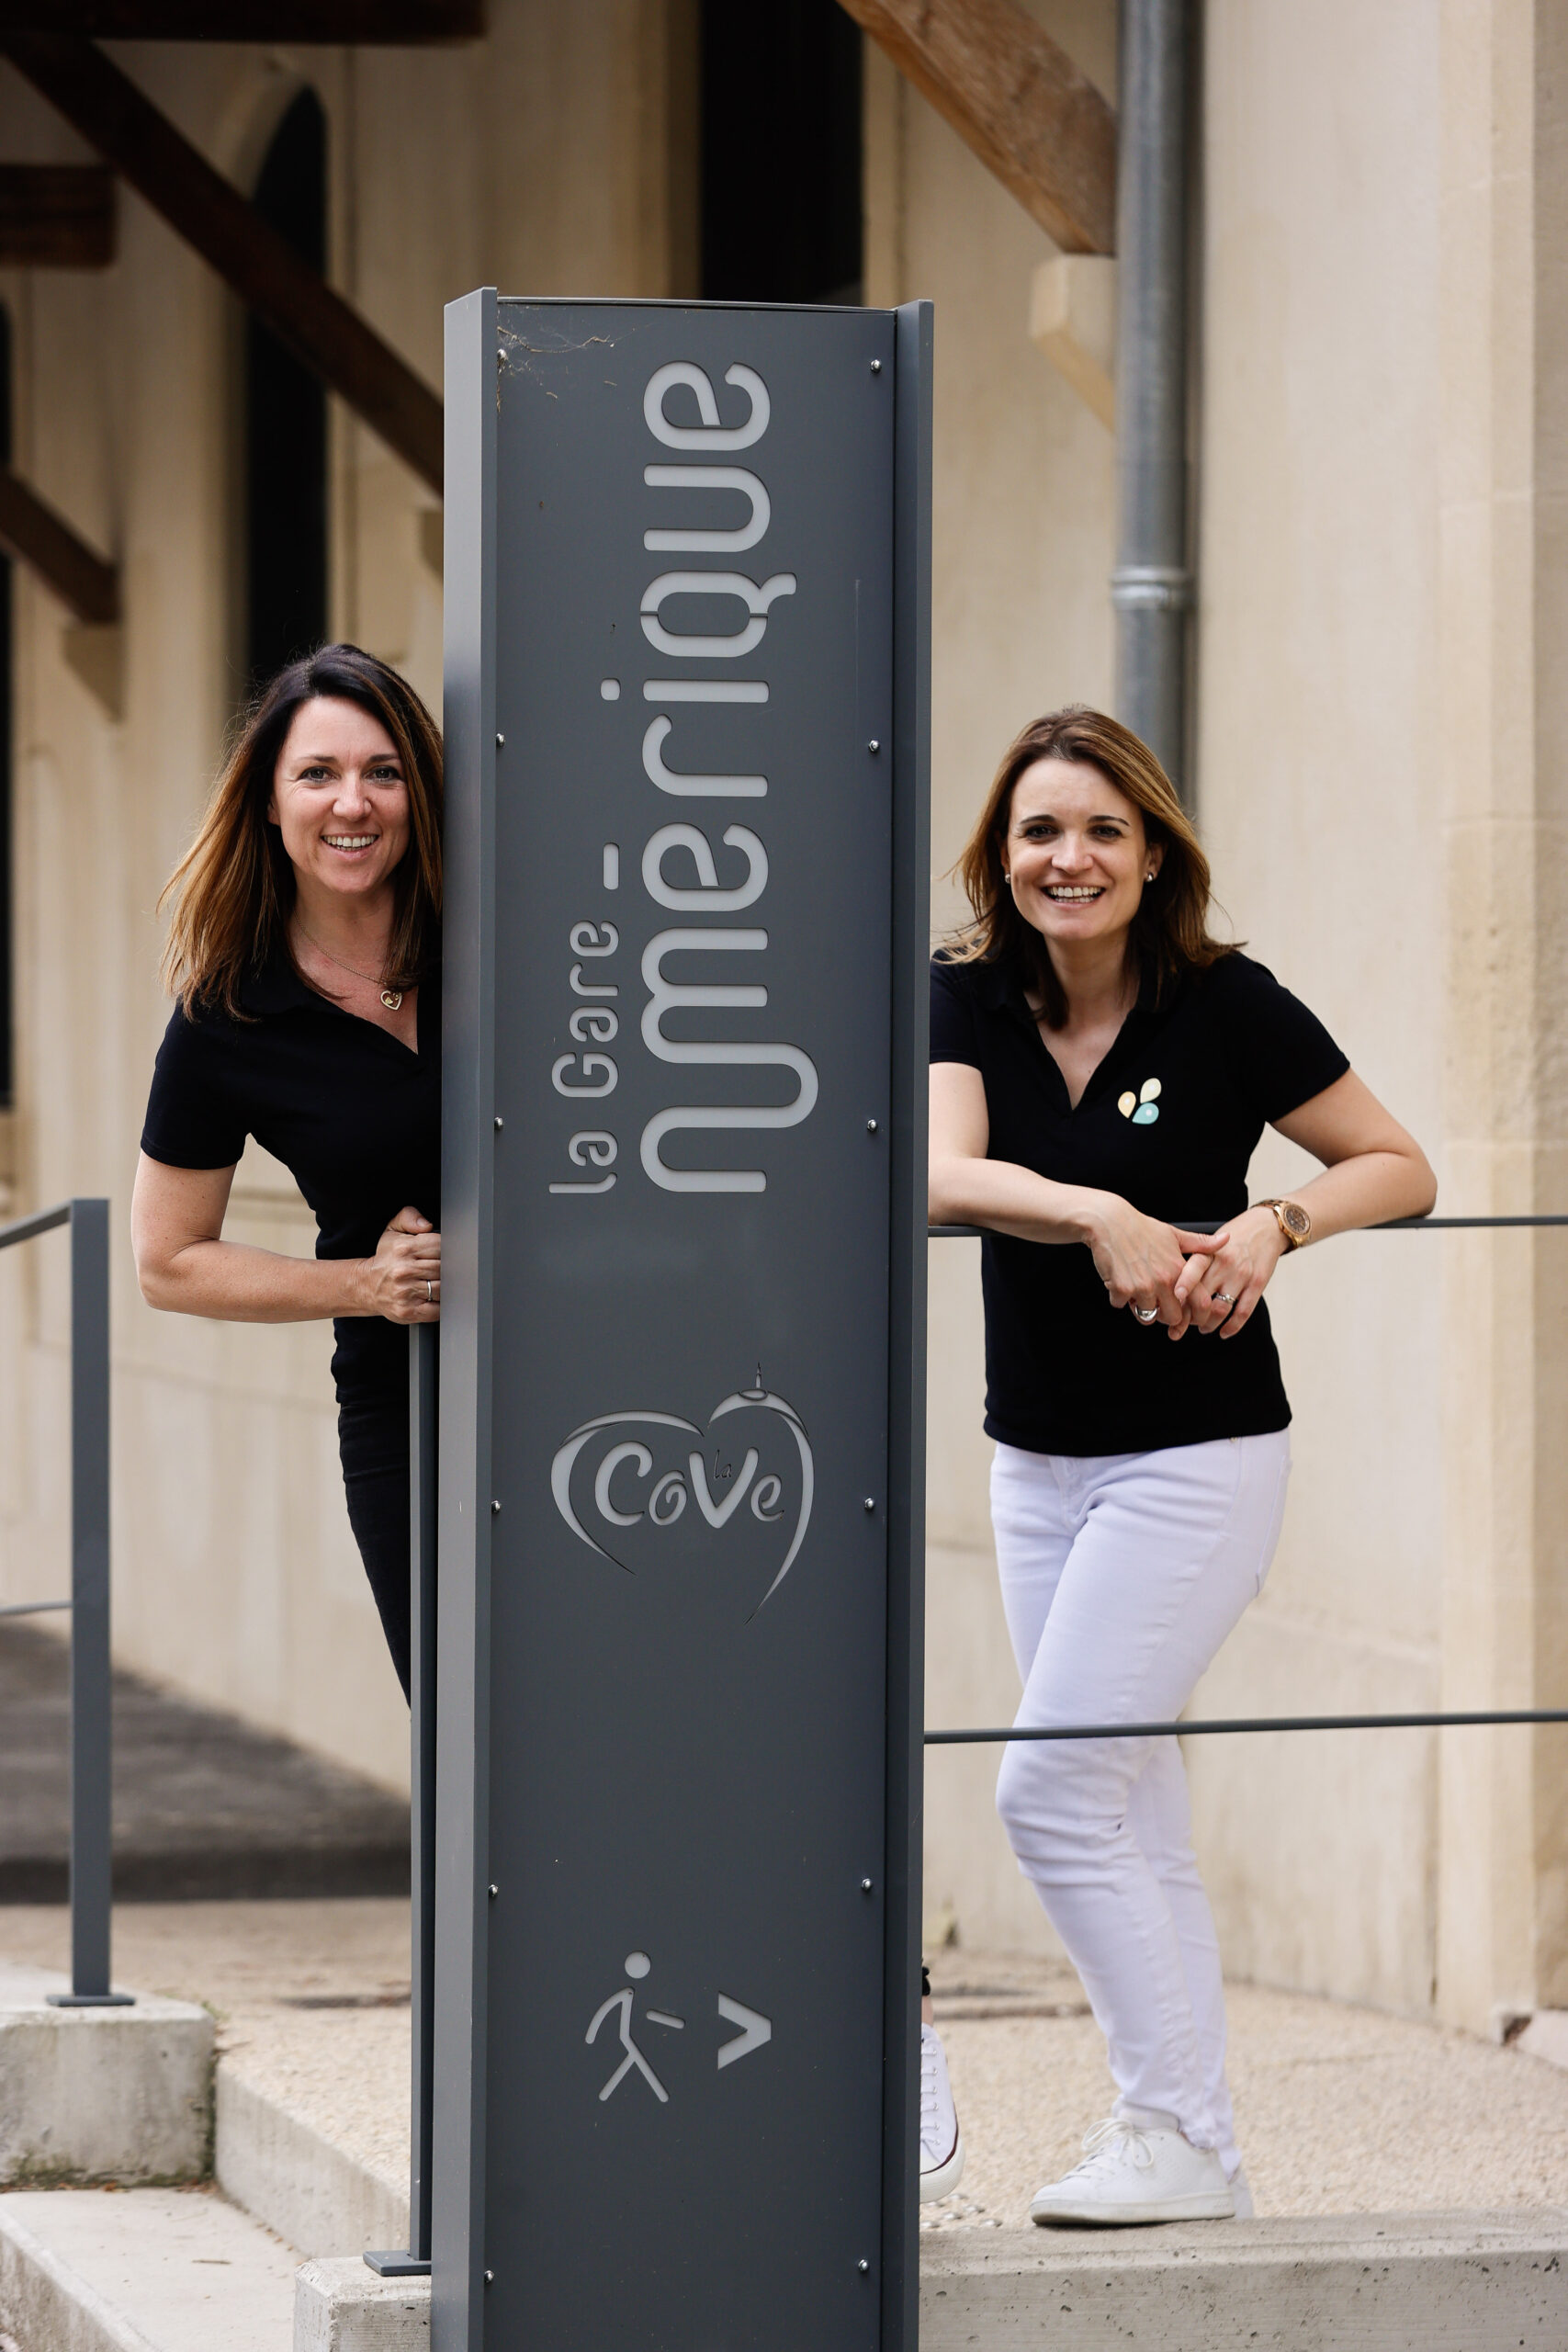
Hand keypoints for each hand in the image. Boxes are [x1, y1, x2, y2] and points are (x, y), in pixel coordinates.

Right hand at [358, 1207, 439, 1321]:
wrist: (367, 1286)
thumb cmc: (385, 1259)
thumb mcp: (392, 1231)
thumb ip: (409, 1217)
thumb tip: (427, 1225)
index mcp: (403, 1249)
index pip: (439, 1246)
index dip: (447, 1248)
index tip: (445, 1253)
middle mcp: (404, 1270)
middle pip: (443, 1268)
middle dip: (449, 1268)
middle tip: (446, 1269)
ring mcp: (406, 1293)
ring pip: (442, 1288)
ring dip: (446, 1287)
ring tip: (439, 1282)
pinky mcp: (408, 1311)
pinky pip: (437, 1310)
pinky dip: (441, 1305)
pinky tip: (435, 1298)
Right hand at [1082, 1195, 1225, 1335]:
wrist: (1109, 1221)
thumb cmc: (1141, 1227)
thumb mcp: (1174, 1234)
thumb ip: (1200, 1243)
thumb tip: (1227, 1239)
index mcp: (1179, 1269)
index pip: (1199, 1304)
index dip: (1194, 1315)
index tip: (1186, 1316)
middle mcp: (1163, 1280)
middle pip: (1172, 1318)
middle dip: (1164, 1316)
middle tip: (1155, 1303)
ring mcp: (1142, 1286)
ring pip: (1146, 1316)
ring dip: (1139, 1307)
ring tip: (1135, 1289)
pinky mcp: (1121, 1288)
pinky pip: (1120, 1305)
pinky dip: (1118, 1297)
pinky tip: (1118, 1280)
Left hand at [1171, 1205, 1285, 1337]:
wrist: (1265, 1227)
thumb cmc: (1232, 1237)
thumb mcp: (1210, 1243)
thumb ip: (1193, 1263)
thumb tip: (1170, 1287)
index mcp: (1209, 1252)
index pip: (1192, 1270)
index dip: (1182, 1286)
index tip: (1173, 1301)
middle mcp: (1224, 1264)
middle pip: (1202, 1297)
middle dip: (1188, 1317)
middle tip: (1181, 1325)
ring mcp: (1242, 1275)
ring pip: (1220, 1309)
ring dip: (1208, 1324)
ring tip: (1202, 1328)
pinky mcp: (1258, 1284)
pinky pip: (1243, 1312)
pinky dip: (1231, 1327)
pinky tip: (1224, 1332)